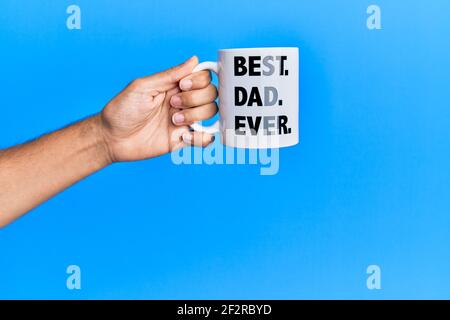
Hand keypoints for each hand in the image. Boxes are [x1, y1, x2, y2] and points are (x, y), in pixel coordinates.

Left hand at [99, 56, 217, 162]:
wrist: (111, 139)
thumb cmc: (122, 110)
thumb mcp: (142, 87)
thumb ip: (169, 75)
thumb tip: (194, 60)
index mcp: (174, 86)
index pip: (202, 77)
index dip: (198, 81)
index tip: (181, 86)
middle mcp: (182, 102)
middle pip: (210, 94)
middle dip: (195, 99)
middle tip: (172, 105)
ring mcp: (184, 121)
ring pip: (210, 113)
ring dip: (195, 116)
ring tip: (174, 121)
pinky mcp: (182, 140)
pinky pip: (204, 139)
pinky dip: (202, 138)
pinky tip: (183, 136)